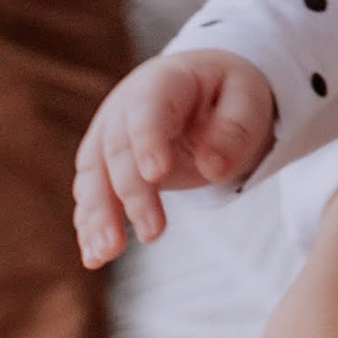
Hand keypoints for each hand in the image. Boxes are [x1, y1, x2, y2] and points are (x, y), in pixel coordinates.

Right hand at [75, 52, 277, 268]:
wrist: (202, 89)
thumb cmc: (227, 94)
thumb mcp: (247, 100)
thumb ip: (234, 130)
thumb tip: (213, 168)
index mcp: (163, 81)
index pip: (148, 109)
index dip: (148, 140)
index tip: (156, 174)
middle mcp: (124, 106)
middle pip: (118, 150)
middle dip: (131, 193)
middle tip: (154, 232)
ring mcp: (108, 135)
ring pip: (94, 176)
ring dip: (98, 216)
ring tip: (106, 254)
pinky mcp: (104, 165)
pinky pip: (92, 195)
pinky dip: (90, 225)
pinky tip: (94, 256)